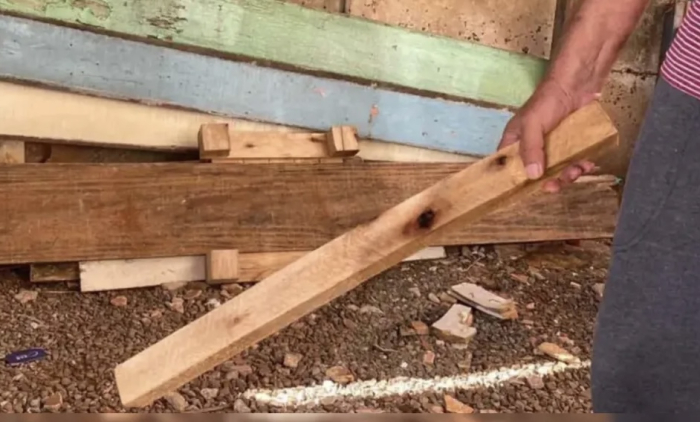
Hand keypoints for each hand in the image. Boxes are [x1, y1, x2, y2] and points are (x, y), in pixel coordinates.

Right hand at [497, 78, 598, 192]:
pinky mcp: (572, 144)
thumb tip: (533, 176)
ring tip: (577, 170)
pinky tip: (587, 164)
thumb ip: (531, 149)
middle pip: (536, 173)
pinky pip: (574, 162)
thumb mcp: (533, 124)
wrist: (579, 84)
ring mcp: (553, 146)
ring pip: (557, 170)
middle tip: (555, 185)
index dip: (514, 179)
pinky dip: (581, 166)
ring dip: (567, 175)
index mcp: (516, 141)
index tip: (524, 191)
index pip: (509, 165)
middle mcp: (533, 146)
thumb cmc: (547, 101)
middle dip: (547, 181)